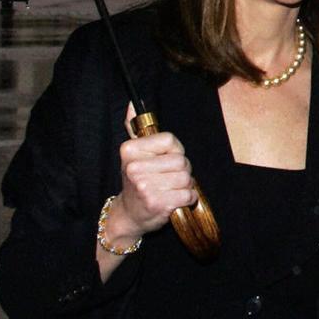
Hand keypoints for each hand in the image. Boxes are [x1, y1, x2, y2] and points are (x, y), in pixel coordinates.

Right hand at [109, 103, 197, 244]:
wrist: (129, 214)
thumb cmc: (138, 181)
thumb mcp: (134, 154)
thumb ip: (134, 127)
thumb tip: (132, 103)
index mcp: (129, 150)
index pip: (170, 140)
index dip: (175, 151)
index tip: (164, 160)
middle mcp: (134, 167)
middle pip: (181, 161)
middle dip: (182, 170)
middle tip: (168, 179)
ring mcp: (145, 186)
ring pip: (187, 178)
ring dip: (185, 186)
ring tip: (170, 189)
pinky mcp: (157, 203)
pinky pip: (189, 194)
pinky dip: (187, 199)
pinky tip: (174, 200)